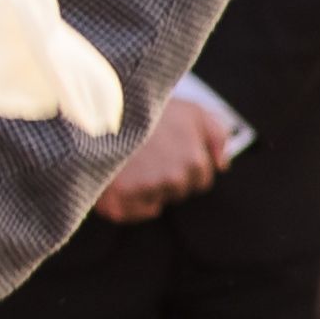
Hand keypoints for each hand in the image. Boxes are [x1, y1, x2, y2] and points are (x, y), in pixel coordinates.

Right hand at [93, 92, 239, 220]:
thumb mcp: (191, 109)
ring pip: (159, 200)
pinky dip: (133, 199)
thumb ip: (217, 135)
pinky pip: (139, 211)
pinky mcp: (118, 204)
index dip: (187, 164)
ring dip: (150, 185)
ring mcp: (146, 192)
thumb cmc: (146, 107)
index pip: (202, 179)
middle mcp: (173, 180)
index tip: (169, 149)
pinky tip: (123, 175)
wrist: (97, 106)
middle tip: (148, 151)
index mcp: (193, 160)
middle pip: (180, 191)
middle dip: (169, 175)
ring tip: (132, 158)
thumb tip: (222, 164)